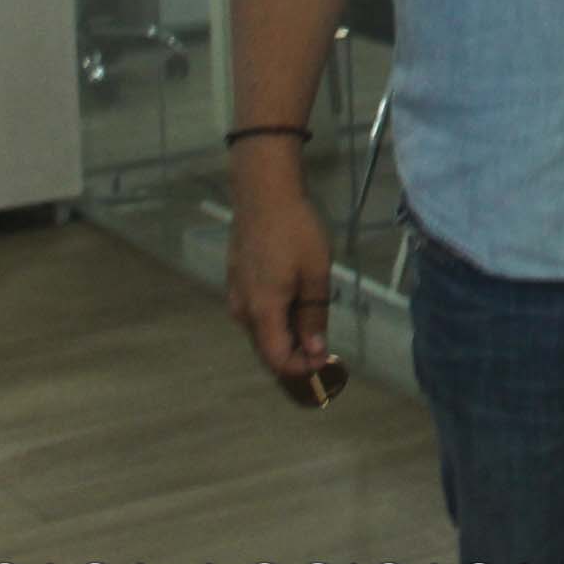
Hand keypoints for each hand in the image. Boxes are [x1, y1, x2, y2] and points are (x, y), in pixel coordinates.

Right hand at [226, 177, 335, 379]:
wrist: (263, 193)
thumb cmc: (295, 231)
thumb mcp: (316, 273)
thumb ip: (314, 315)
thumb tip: (315, 352)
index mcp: (262, 311)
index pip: (277, 359)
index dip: (301, 369)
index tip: (327, 365)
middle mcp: (242, 310)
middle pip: (267, 349)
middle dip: (296, 356)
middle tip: (326, 351)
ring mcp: (236, 295)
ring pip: (262, 331)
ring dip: (288, 337)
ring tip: (316, 328)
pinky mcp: (237, 282)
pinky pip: (258, 314)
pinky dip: (278, 320)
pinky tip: (299, 307)